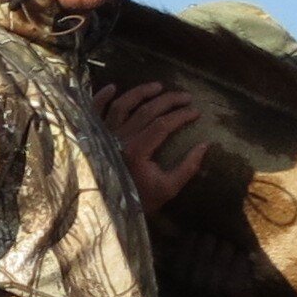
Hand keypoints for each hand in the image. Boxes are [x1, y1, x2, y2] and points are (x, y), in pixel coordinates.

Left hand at [94, 80, 206, 211]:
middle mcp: (119, 139)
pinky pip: (94, 112)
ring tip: (159, 86)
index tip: (196, 112)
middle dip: (169, 100)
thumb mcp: (167, 189)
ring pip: (122, 105)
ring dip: (140, 92)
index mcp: (137, 151)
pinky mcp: (91, 136)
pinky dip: (100, 98)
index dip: (181, 115)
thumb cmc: (138, 200)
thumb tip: (205, 145)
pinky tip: (113, 86)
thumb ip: (187, 167)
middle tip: (186, 97)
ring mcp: (103, 135)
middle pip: (146, 110)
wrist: (106, 210)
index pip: (163, 124)